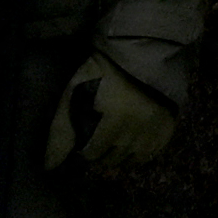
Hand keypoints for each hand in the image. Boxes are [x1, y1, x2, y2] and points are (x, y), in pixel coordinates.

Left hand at [41, 52, 181, 178]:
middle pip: (112, 158)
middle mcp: (139, 128)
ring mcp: (156, 128)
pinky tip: (129, 149)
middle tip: (95, 144)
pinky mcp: (168, 127)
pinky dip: (139, 156)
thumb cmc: (101, 70)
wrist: (140, 51)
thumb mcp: (75, 92)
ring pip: (132, 160)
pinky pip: (151, 154)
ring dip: (118, 157)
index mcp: (116, 118)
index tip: (81, 141)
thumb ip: (61, 130)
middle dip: (99, 155)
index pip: (93, 152)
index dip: (83, 149)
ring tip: (109, 148)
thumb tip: (49, 166)